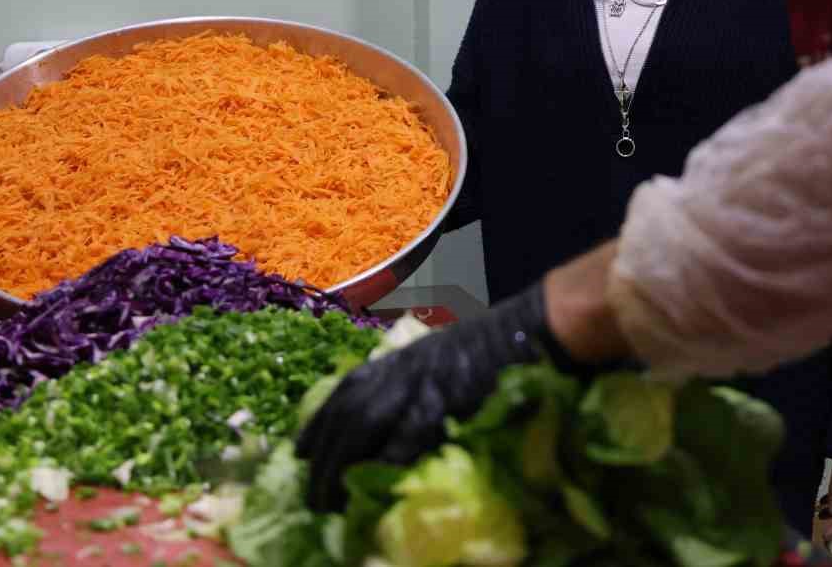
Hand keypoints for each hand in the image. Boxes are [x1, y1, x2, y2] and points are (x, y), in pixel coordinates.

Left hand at [296, 283, 578, 511]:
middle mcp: (402, 367)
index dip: (319, 423)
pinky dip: (386, 463)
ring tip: (328, 503)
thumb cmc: (495, 347)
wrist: (532, 329)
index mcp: (401, 359)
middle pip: (348, 413)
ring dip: (342, 466)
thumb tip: (392, 426)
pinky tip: (372, 487)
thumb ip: (417, 386)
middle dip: (324, 457)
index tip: (300, 453)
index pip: (346, 390)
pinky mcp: (445, 399)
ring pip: (365, 424)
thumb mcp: (442, 361)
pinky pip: (407, 436)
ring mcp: (422, 382)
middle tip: (310, 496)